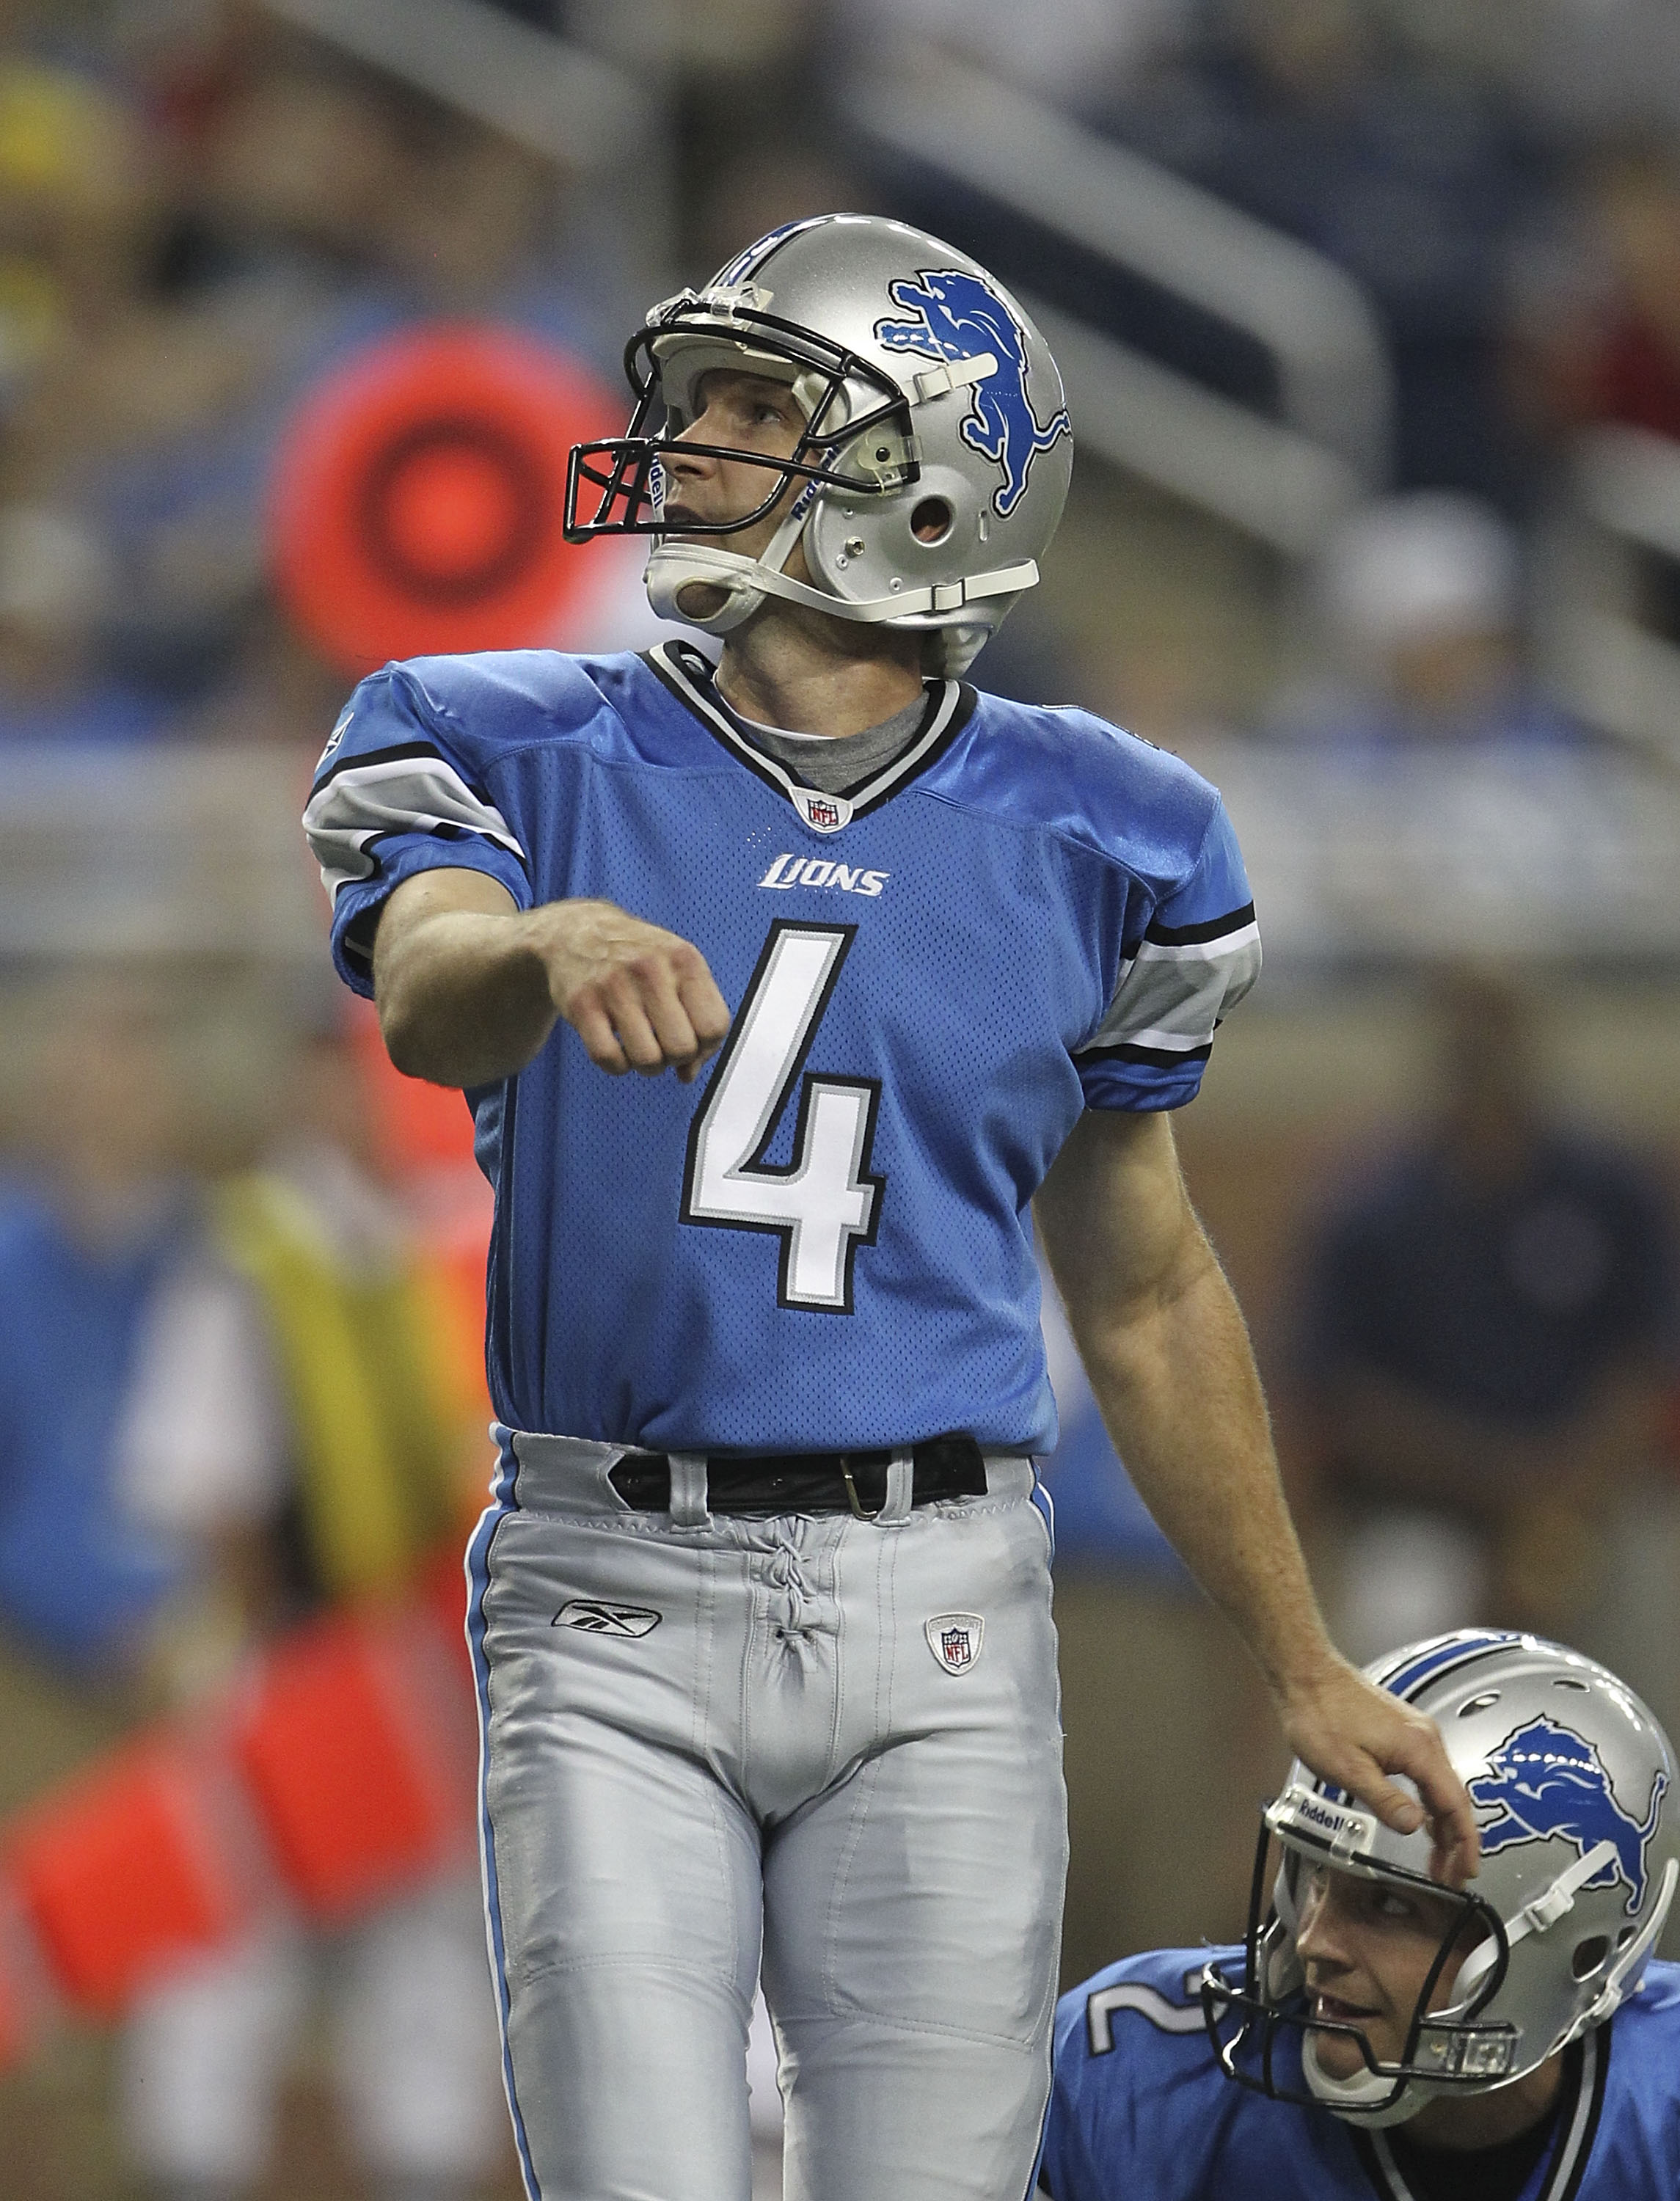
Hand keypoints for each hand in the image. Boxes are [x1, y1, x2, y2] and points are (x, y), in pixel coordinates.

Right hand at [530, 899, 730, 1081]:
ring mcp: (614, 987)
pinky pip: (609, 1059)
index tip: (691, 1041)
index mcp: (683, 959)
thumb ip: (696, 1017)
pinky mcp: (582, 1005)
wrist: (576, 932)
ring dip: (646, 1065)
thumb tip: (689, 1072)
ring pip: (647, 1060)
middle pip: (682, 1048)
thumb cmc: (634, 956)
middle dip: (675, 1058)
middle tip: (663, 1044)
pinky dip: (616, 1065)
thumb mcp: (677, 969)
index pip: (714, 1026)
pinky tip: (616, 1048)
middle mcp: (651, 970)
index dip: (706, 1046)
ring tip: (640, 1047)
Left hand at [1275, 1655, 1480, 1887]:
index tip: (1466, 1873)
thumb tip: (1416, 1828)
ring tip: (1438, 1861)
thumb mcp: (1348, 1768)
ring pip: (1441, 1788)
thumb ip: (1385, 1800)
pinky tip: (1422, 1823)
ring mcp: (1416, 1734)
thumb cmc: (1321, 1714)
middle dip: (1456, 1841)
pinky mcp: (1402, 1733)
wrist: (1305, 1674)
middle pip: (1454, 1798)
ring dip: (1443, 1826)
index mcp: (1419, 1748)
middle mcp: (1426, 1738)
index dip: (1464, 1843)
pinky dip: (1430, 1804)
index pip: (1455, 1804)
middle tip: (1450, 1878)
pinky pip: (1427, 1775)